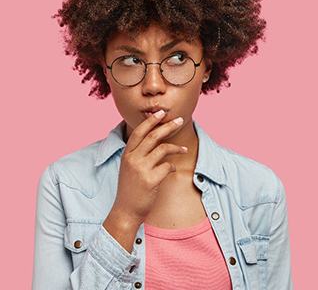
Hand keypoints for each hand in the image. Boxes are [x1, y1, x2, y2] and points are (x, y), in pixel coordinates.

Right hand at [110, 110, 186, 225]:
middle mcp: (132, 159)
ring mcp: (141, 169)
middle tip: (179, 120)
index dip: (151, 121)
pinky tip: (173, 169)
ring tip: (184, 148)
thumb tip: (156, 139)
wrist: (126, 211)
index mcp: (127, 155)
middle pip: (152, 136)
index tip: (161, 112)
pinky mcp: (150, 180)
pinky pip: (168, 166)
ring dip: (176, 147)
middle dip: (167, 126)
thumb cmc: (131, 189)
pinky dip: (173, 166)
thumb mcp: (130, 168)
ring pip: (162, 149)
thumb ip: (139, 154)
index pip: (139, 132)